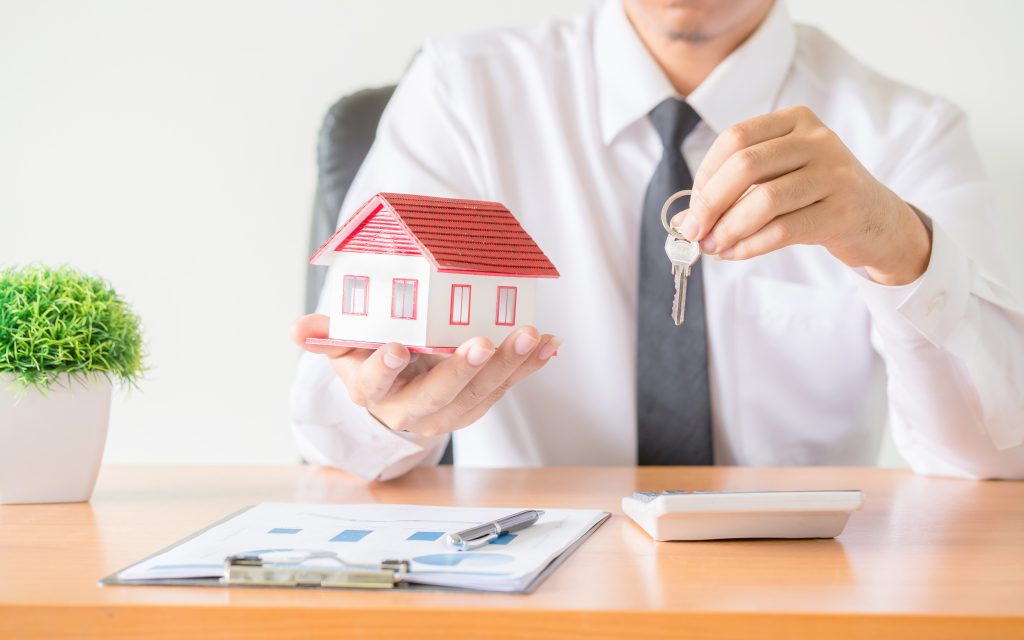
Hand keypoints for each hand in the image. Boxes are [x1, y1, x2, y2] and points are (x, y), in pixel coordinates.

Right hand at [292, 314, 559, 436]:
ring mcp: (448, 411)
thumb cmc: (368, 357)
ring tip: (529, 336)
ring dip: (507, 366)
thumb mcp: (344, 347)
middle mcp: (411, 410)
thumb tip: (297, 330)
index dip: (385, 367)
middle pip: (438, 396)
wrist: (396, 389)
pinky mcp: (477, 403)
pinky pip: (505, 388)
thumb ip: (327, 336)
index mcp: (374, 393)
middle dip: (462, 371)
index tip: (396, 348)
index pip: (375, 384)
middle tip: (482, 343)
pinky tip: (548, 344)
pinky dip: (528, 367)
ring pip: (479, 395)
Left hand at [671, 105, 931, 285]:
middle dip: (710, 203)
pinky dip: (751, 245)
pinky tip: (736, 254)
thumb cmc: (816, 198)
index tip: (693, 206)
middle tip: (693, 231)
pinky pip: (783, 230)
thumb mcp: (776, 183)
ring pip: (764, 200)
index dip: (706, 175)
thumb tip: (682, 221)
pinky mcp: (842, 211)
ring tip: (713, 247)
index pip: (735, 139)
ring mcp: (834, 173)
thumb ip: (731, 194)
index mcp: (795, 122)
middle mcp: (817, 139)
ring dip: (729, 229)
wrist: (877, 221)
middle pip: (745, 165)